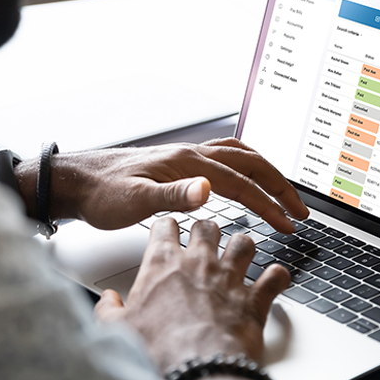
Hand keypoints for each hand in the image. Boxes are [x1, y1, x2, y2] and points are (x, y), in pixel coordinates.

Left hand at [16, 138, 308, 232]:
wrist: (79, 180)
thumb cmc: (103, 194)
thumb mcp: (134, 201)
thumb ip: (172, 196)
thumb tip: (208, 190)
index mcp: (187, 163)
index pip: (241, 183)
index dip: (269, 205)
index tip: (289, 225)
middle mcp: (192, 154)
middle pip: (250, 163)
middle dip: (279, 186)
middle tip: (300, 211)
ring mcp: (187, 155)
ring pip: (241, 155)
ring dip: (267, 173)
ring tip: (284, 194)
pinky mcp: (180, 161)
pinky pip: (225, 155)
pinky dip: (246, 165)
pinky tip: (245, 177)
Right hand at [95, 218, 289, 370]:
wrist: (198, 370)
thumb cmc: (160, 349)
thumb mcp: (119, 329)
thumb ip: (109, 310)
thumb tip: (106, 302)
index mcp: (164, 263)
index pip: (165, 225)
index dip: (166, 226)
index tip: (167, 231)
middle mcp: (200, 262)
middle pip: (207, 225)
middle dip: (206, 230)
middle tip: (205, 239)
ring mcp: (230, 278)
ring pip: (244, 242)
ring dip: (243, 246)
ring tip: (239, 253)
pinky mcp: (255, 299)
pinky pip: (275, 277)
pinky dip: (277, 277)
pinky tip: (274, 279)